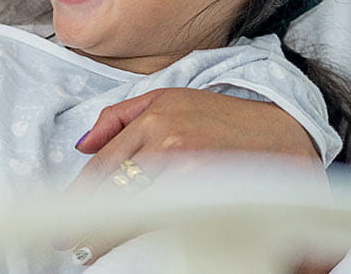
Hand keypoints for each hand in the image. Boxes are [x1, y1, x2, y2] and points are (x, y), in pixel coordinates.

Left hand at [58, 88, 326, 266]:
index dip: (80, 196)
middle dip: (89, 221)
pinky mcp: (216, 195)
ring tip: (90, 251)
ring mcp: (195, 172)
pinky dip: (150, 235)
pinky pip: (174, 220)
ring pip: (140, 210)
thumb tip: (82, 145)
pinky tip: (135, 247)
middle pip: (118, 192)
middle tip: (70, 243)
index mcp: (154, 121)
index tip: (62, 218)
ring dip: (112, 235)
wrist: (287, 131)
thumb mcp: (166, 98)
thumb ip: (118, 116)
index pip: (105, 166)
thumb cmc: (222, 117)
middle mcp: (170, 145)